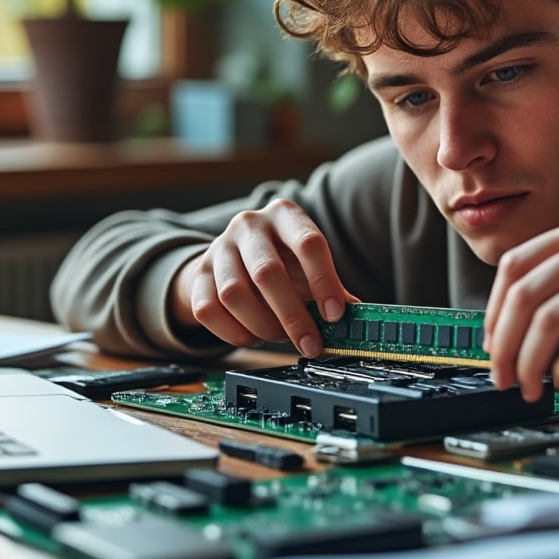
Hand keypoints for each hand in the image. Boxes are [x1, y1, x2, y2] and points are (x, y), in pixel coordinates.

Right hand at [169, 199, 358, 356]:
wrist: (233, 257)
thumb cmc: (283, 262)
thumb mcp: (309, 266)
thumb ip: (333, 290)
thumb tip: (361, 321)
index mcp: (285, 214)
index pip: (309, 243)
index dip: (324, 282)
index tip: (335, 315)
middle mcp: (248, 224)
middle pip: (267, 273)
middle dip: (292, 316)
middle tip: (310, 344)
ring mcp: (218, 247)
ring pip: (234, 294)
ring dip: (262, 326)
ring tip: (279, 337)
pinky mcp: (197, 274)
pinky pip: (208, 310)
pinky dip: (234, 333)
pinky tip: (252, 336)